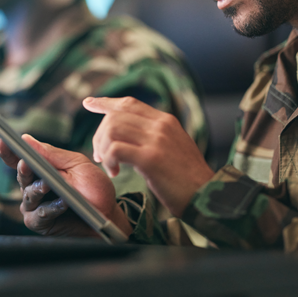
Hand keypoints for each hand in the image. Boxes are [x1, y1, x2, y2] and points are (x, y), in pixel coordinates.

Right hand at [0, 135, 131, 237]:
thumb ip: (52, 154)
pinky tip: (63, 203)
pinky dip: (51, 208)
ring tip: (48, 185)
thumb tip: (26, 138)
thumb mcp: (77, 165)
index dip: (9, 152)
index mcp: (43, 170)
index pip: (21, 159)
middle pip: (22, 176)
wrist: (108, 215)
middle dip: (23, 169)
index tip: (2, 141)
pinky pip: (40, 215)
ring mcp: (36, 206)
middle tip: (26, 164)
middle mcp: (35, 187)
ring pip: (29, 195)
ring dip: (38, 189)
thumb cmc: (93, 188)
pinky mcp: (41, 224)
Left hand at [84, 96, 214, 217]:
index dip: (106, 102)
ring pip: (112, 129)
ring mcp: (157, 140)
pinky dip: (109, 159)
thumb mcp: (174, 147)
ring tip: (108, 165)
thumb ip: (155, 136)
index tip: (89, 102)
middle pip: (116, 115)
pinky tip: (114, 172)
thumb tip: (130, 136)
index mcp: (166, 121)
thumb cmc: (188, 178)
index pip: (129, 103)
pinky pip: (116, 149)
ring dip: (103, 147)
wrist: (208, 194)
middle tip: (100, 155)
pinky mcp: (152, 158)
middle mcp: (161, 125)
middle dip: (100, 134)